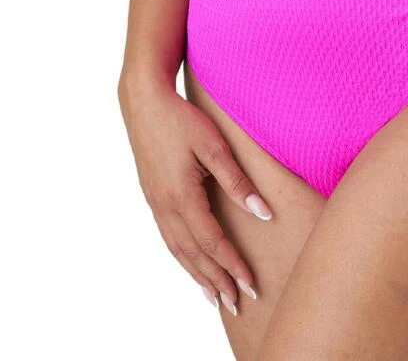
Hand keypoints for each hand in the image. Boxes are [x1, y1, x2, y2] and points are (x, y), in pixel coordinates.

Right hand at [118, 76, 272, 315]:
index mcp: (182, 197)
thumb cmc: (182, 119)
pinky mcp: (153, 198)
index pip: (213, 243)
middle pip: (194, 255)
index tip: (251, 285)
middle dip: (216, 281)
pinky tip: (192, 263)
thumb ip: (237, 182)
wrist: (144, 103)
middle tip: (237, 303)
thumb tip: (263, 213)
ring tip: (215, 296)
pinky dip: (183, 258)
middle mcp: (165, 207)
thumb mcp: (214, 146)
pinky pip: (169, 238)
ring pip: (178, 251)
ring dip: (198, 275)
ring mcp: (156, 204)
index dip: (233, 266)